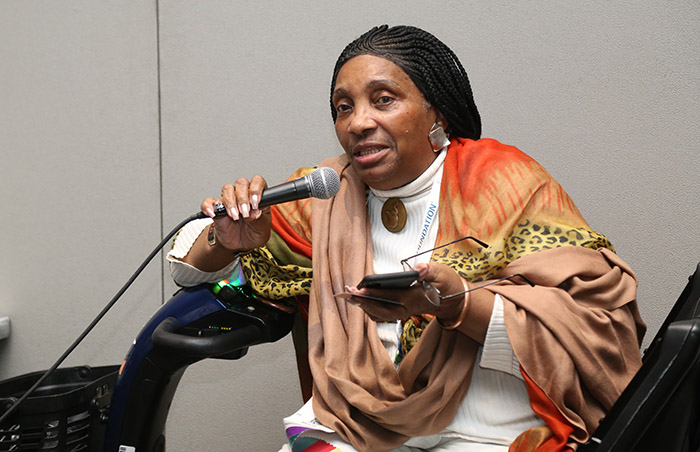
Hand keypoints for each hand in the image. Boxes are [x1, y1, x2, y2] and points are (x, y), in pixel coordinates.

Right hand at [201, 175, 271, 251]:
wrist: (241, 245)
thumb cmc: (255, 233)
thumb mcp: (262, 228)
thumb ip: (259, 219)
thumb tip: (255, 212)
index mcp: (258, 196)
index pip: (257, 181)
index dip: (256, 189)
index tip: (255, 202)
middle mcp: (244, 195)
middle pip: (241, 183)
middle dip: (243, 198)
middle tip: (245, 213)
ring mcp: (230, 200)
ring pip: (227, 189)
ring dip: (230, 203)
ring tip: (235, 217)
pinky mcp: (217, 208)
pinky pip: (209, 202)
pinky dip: (208, 206)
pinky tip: (213, 213)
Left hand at [344, 263, 466, 322]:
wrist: (453, 300)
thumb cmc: (446, 285)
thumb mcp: (443, 274)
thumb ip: (430, 271)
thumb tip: (420, 269)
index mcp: (416, 298)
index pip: (391, 296)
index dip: (374, 294)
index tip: (359, 289)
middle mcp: (407, 308)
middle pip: (381, 309)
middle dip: (363, 302)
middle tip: (347, 294)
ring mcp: (403, 312)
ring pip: (379, 314)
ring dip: (364, 307)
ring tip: (349, 297)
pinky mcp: (401, 312)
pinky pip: (382, 315)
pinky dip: (370, 310)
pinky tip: (360, 302)